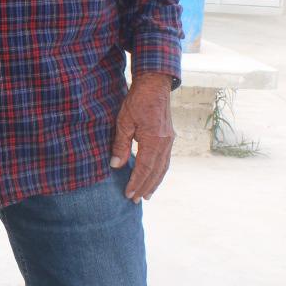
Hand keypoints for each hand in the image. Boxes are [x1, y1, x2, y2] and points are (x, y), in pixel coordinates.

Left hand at [110, 72, 174, 202]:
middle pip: (156, 172)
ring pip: (163, 167)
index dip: (136, 183)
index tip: (128, 195)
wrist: (155, 84)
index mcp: (154, 140)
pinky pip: (165, 160)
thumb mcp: (124, 122)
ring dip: (155, 182)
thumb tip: (116, 165)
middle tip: (136, 201)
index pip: (144, 168)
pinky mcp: (169, 137)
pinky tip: (154, 176)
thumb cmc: (138, 100)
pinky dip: (159, 172)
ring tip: (147, 195)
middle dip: (146, 187)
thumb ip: (121, 145)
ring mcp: (169, 140)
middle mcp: (165, 143)